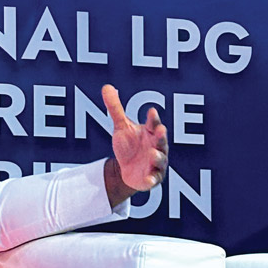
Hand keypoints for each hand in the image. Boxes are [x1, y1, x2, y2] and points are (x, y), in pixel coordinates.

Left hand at [102, 84, 168, 204]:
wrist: (126, 170)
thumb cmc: (128, 145)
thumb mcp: (120, 127)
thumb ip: (115, 108)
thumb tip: (106, 87)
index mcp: (150, 133)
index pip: (153, 123)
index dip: (153, 118)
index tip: (151, 111)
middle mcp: (157, 146)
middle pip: (161, 140)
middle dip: (161, 135)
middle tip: (160, 130)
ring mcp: (156, 163)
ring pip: (159, 159)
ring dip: (157, 157)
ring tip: (151, 154)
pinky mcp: (152, 178)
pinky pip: (153, 179)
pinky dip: (151, 180)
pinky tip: (147, 180)